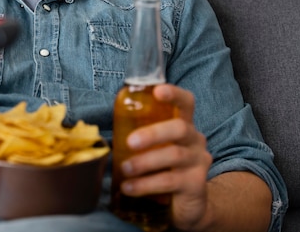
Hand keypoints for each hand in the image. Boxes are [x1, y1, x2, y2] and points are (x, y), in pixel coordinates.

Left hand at [119, 84, 211, 229]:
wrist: (188, 206)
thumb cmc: (165, 170)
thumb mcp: (155, 150)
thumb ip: (139, 138)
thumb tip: (100, 135)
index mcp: (184, 126)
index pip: (186, 103)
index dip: (174, 94)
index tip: (157, 91)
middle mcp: (195, 140)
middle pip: (179, 128)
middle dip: (152, 133)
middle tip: (130, 142)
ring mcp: (198, 162)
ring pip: (173, 155)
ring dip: (144, 162)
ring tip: (124, 169)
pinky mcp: (196, 184)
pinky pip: (169, 181)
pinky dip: (145, 184)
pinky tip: (129, 188)